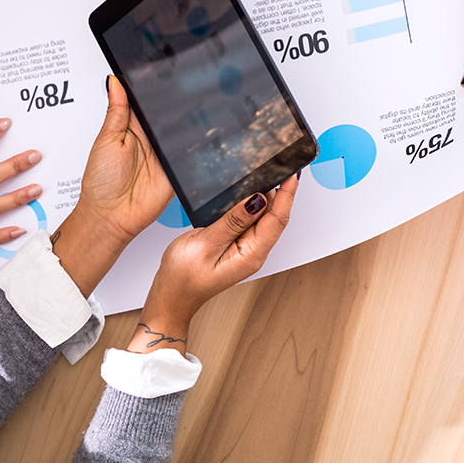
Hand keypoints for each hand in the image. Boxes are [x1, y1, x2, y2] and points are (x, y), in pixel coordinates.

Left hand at [50, 76, 172, 295]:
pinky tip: (194, 136)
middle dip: (173, 102)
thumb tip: (114, 82)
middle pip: (166, 113)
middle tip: (180, 88)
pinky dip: (193, 146)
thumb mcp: (105, 140)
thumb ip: (116, 111)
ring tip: (190, 110)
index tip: (158, 68)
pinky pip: (190, 153)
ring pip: (181, 130)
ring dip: (184, 123)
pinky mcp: (177, 170)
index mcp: (130, 127)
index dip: (151, 86)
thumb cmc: (101, 184)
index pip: (145, 100)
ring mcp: (164, 154)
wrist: (111, 218)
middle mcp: (149, 139)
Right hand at [128, 174, 298, 351]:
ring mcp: (245, 250)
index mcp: (251, 255)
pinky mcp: (236, 246)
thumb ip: (233, 221)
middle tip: (280, 164)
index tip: (292, 172)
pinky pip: (249, 222)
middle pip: (274, 217)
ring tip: (266, 172)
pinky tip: (245, 193)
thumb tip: (257, 200)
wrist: (171, 297)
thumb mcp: (205, 243)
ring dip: (265, 197)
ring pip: (262, 218)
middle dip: (280, 191)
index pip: (277, 219)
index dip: (287, 194)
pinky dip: (250, 205)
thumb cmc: (183, 278)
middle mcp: (253, 253)